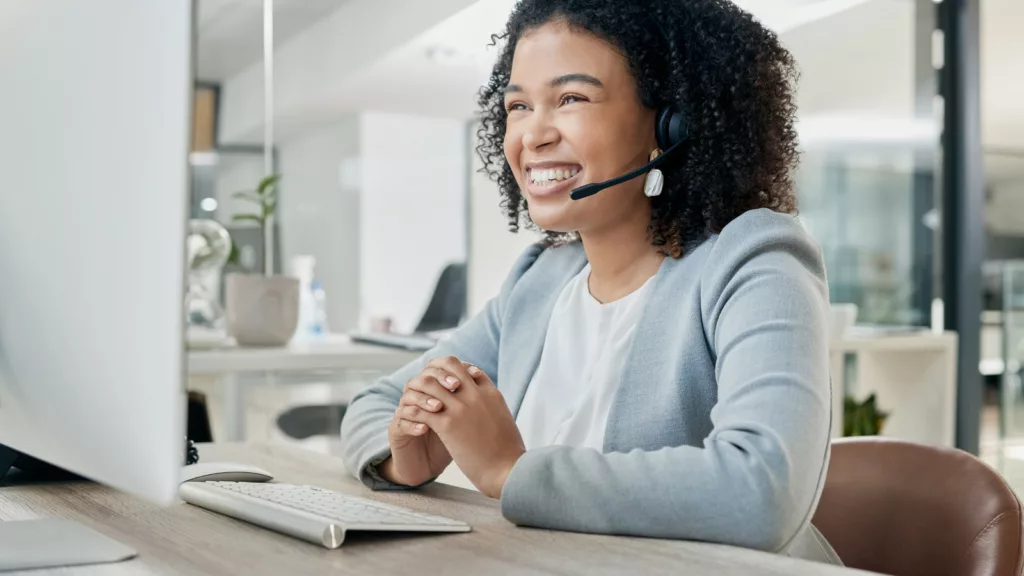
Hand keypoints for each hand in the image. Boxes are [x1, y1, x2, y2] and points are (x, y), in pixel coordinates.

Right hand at [380, 363, 464, 485]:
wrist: (429, 467)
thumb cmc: (450, 441)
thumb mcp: (462, 419)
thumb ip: (467, 398)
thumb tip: (480, 374)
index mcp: (433, 391)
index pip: (438, 369)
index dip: (453, 369)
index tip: (472, 374)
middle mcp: (417, 398)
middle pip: (423, 378)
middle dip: (440, 379)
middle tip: (455, 386)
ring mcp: (405, 413)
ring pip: (408, 396)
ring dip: (425, 400)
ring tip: (439, 408)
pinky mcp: (396, 431)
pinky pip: (400, 422)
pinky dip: (413, 424)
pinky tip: (425, 429)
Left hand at [397, 356, 525, 498]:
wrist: (508, 471)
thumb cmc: (510, 453)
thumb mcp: (505, 421)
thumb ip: (495, 408)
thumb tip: (491, 408)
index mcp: (491, 393)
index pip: (469, 369)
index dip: (456, 373)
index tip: (446, 383)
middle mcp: (475, 395)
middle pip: (450, 365)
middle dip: (436, 373)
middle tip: (427, 387)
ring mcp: (461, 408)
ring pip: (431, 384)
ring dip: (421, 392)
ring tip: (416, 402)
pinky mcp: (448, 425)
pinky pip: (422, 409)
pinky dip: (415, 411)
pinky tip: (414, 420)